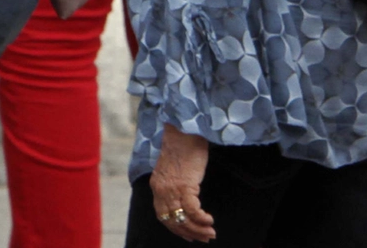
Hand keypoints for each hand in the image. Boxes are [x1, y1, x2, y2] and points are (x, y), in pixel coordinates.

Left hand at [150, 127, 215, 241]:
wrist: (185, 129)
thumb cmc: (183, 143)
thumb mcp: (174, 166)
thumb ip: (174, 180)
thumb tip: (186, 192)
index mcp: (157, 185)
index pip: (162, 215)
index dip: (175, 228)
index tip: (187, 235)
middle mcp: (161, 190)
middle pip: (172, 221)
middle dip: (188, 233)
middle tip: (202, 238)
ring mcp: (172, 189)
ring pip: (183, 218)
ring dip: (197, 229)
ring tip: (210, 233)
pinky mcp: (184, 185)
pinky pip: (192, 210)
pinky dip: (201, 218)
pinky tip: (209, 220)